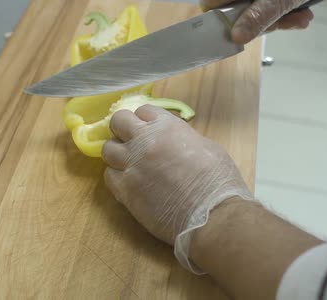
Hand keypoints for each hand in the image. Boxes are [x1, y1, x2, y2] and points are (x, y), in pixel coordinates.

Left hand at [102, 105, 251, 271]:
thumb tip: (172, 140)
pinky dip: (117, 177)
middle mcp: (144, 142)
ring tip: (131, 164)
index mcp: (166, 126)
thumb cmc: (218, 181)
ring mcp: (131, 165)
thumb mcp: (207, 146)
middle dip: (124, 129)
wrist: (212, 216)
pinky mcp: (125, 190)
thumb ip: (182, 137)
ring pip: (107, 149)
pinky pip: (109, 176)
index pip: (143, 110)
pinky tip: (131, 183)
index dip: (146, 120)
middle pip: (118, 122)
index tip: (150, 130)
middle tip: (134, 142)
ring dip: (118, 154)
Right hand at [201, 0, 326, 43]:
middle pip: (237, 13)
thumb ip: (256, 19)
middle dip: (261, 24)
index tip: (239, 35)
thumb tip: (234, 38)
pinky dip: (287, 11)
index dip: (220, 23)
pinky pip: (272, 5)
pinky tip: (304, 12)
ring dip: (280, 19)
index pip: (211, 5)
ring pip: (257, 12)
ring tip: (302, 17)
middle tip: (284, 23)